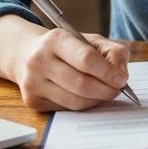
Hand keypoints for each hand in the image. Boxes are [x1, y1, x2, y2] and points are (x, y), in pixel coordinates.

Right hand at [0, 15, 130, 110]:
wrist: (26, 54)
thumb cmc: (65, 48)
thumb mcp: (89, 40)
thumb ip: (112, 51)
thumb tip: (121, 74)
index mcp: (55, 39)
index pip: (86, 59)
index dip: (108, 72)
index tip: (122, 79)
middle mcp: (39, 60)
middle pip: (81, 84)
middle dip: (106, 90)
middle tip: (117, 90)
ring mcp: (33, 82)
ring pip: (75, 101)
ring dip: (97, 100)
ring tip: (105, 93)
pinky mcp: (32, 100)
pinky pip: (66, 109)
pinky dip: (83, 105)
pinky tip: (87, 96)